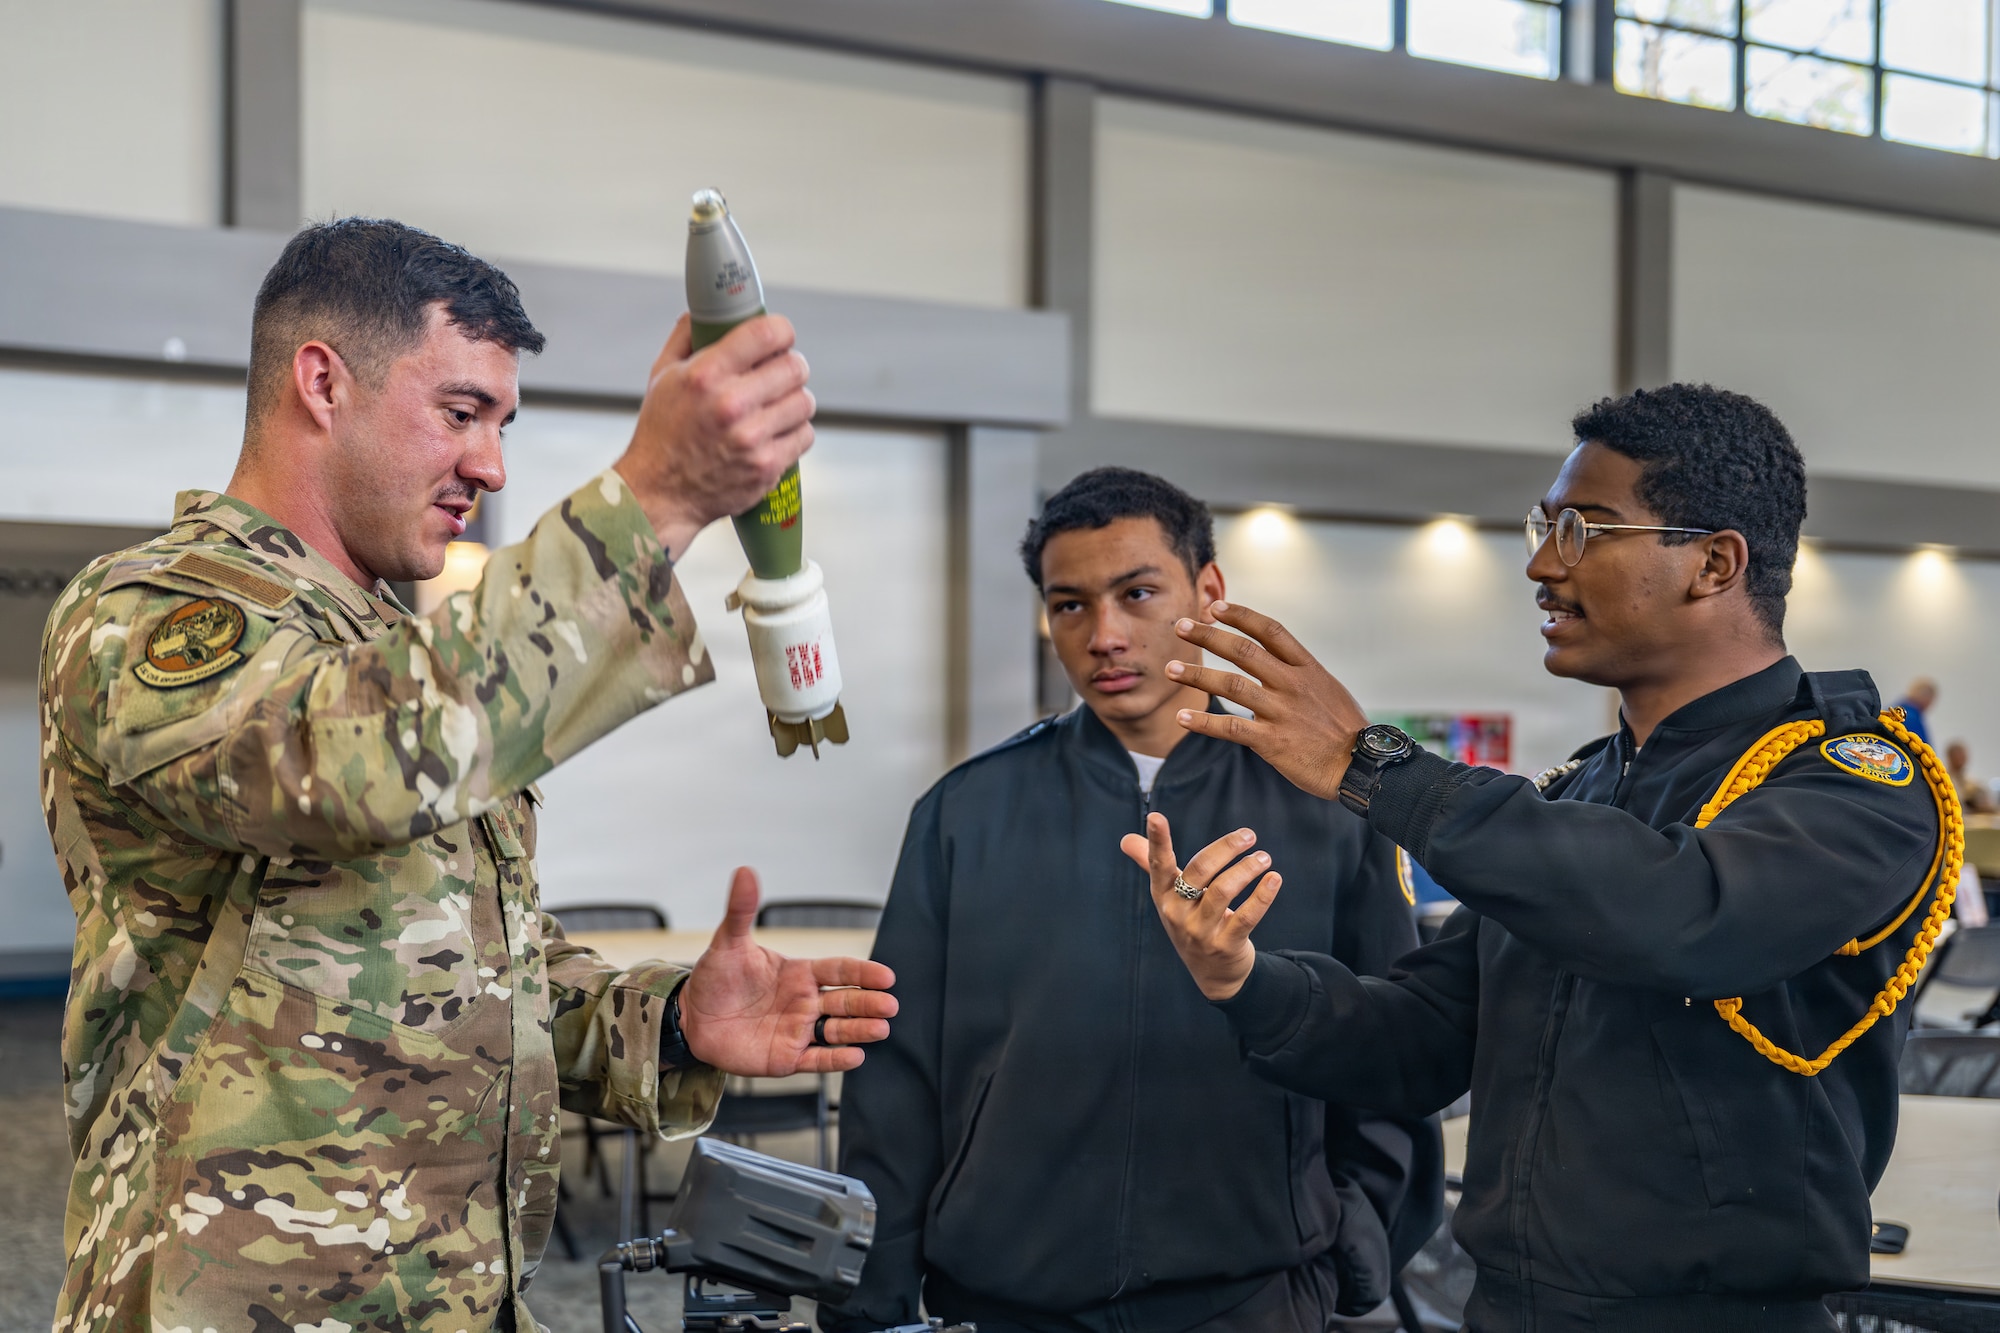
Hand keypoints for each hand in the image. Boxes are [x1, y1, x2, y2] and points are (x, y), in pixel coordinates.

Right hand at [612, 314, 815, 557]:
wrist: (659, 493)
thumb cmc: (661, 433)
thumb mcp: (663, 377)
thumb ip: (686, 337)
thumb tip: (707, 310)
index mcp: (706, 375)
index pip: (767, 334)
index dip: (782, 331)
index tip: (781, 337)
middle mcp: (732, 404)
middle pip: (795, 367)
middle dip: (791, 366)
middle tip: (782, 372)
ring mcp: (752, 438)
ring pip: (804, 402)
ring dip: (795, 401)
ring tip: (777, 405)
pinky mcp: (767, 466)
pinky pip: (804, 436)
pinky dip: (795, 432)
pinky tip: (776, 432)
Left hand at [680, 867, 896, 1074]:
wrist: (692, 1018)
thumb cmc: (715, 978)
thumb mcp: (728, 942)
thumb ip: (741, 910)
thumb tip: (744, 872)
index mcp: (799, 973)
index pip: (839, 971)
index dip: (863, 973)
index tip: (886, 976)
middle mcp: (805, 1002)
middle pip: (846, 1002)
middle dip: (869, 1003)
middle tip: (889, 1004)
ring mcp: (798, 1031)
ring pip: (838, 1031)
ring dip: (860, 1030)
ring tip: (880, 1028)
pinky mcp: (787, 1058)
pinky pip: (817, 1060)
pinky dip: (836, 1059)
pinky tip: (854, 1055)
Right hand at [1119, 815, 1282, 1000]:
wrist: (1212, 974)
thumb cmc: (1190, 922)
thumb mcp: (1169, 898)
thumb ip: (1152, 865)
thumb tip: (1126, 839)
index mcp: (1163, 896)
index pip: (1158, 864)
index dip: (1157, 841)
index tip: (1155, 817)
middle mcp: (1177, 913)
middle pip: (1200, 871)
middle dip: (1226, 848)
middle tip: (1249, 835)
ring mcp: (1200, 932)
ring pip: (1223, 891)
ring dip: (1247, 869)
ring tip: (1264, 857)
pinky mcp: (1225, 946)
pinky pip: (1246, 917)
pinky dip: (1262, 896)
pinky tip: (1274, 879)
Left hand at [1165, 601, 1367, 800]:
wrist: (1363, 765)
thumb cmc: (1346, 729)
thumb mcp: (1328, 689)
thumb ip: (1300, 674)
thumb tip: (1276, 661)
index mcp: (1307, 668)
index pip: (1270, 631)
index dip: (1241, 615)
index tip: (1215, 606)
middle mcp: (1291, 684)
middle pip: (1243, 650)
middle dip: (1208, 635)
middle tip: (1180, 626)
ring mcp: (1281, 711)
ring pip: (1231, 684)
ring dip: (1196, 675)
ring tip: (1170, 670)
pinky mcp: (1272, 741)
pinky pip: (1231, 727)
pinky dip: (1204, 721)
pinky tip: (1183, 717)